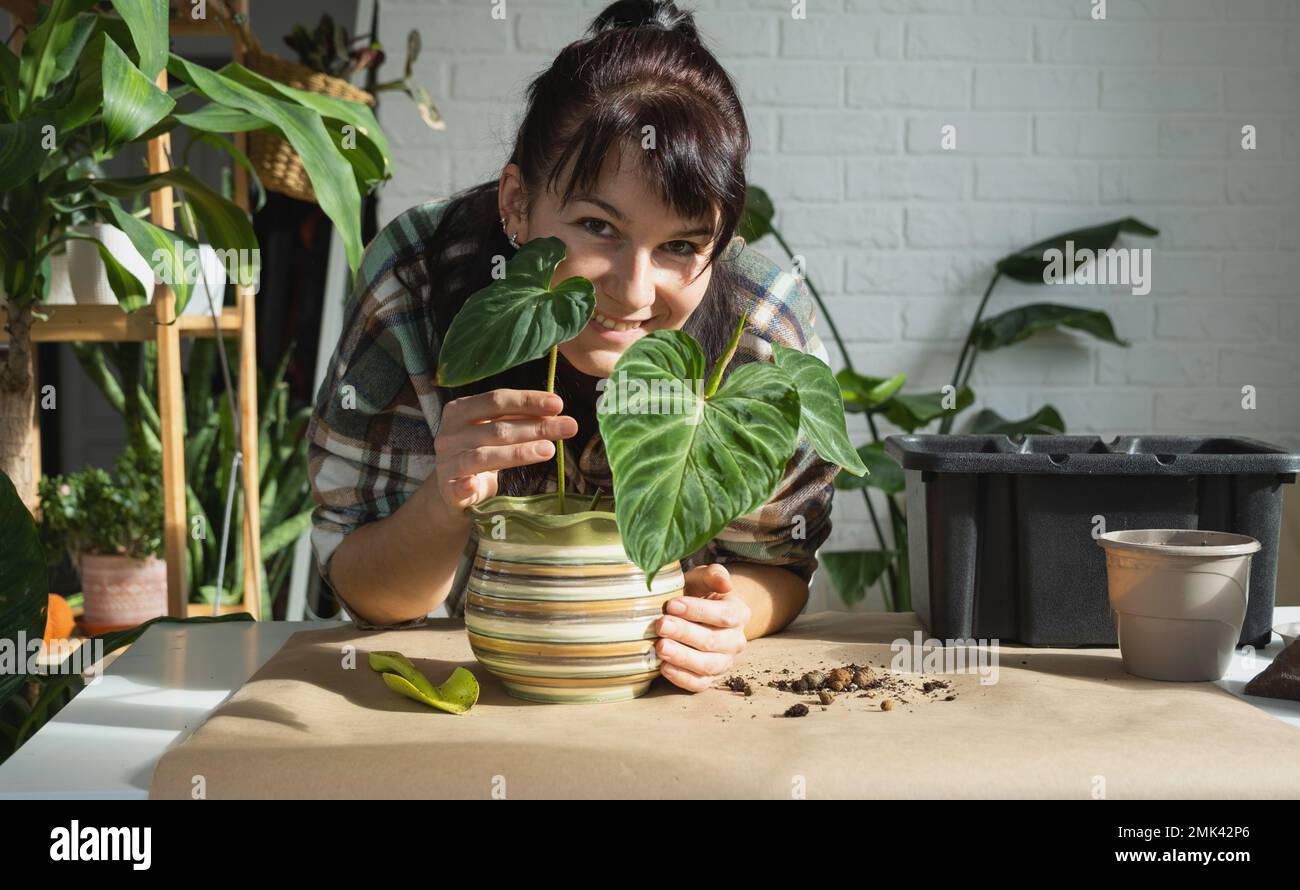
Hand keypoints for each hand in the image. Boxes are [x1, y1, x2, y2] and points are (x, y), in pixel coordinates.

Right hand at [430, 388, 577, 519]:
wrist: (450, 490)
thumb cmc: (478, 452)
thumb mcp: (493, 431)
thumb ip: (516, 420)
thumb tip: (555, 411)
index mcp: (460, 411)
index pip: (496, 400)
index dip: (528, 401)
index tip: (558, 404)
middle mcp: (450, 434)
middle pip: (497, 428)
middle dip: (536, 427)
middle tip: (569, 427)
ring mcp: (447, 463)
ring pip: (484, 456)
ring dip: (518, 453)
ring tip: (550, 450)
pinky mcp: (447, 491)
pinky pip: (457, 488)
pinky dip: (466, 486)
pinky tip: (476, 486)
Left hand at [655, 564, 750, 692]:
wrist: (690, 616)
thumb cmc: (696, 594)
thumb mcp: (702, 579)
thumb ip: (713, 575)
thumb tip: (725, 583)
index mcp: (739, 613)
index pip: (725, 615)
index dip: (699, 611)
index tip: (672, 604)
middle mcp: (735, 641)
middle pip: (713, 641)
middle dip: (684, 633)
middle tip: (660, 625)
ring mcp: (723, 662)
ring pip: (707, 665)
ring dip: (683, 657)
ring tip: (660, 647)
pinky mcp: (708, 679)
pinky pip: (699, 684)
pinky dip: (682, 678)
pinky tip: (663, 667)